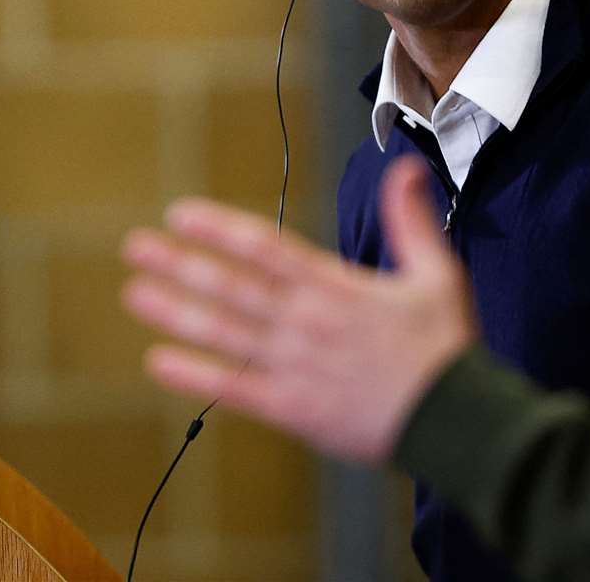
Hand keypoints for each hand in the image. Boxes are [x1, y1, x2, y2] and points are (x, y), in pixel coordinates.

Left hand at [121, 157, 477, 463]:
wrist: (454, 419)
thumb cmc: (445, 347)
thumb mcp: (437, 273)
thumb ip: (412, 221)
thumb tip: (405, 170)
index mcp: (337, 288)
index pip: (268, 249)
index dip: (221, 229)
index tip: (181, 214)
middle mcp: (307, 323)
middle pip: (233, 287)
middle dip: (181, 264)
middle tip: (136, 246)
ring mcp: (295, 366)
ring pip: (225, 333)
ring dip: (176, 312)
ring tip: (135, 293)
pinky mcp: (293, 409)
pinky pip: (234, 389)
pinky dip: (195, 376)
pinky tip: (159, 362)